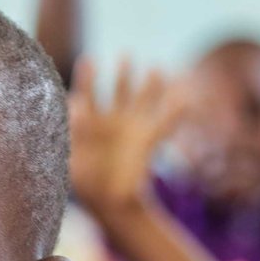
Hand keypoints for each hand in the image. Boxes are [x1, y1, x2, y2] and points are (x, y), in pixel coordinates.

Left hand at [67, 57, 182, 221]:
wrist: (109, 203)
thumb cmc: (85, 181)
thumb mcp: (72, 157)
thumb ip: (72, 134)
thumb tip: (74, 108)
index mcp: (89, 122)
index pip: (88, 94)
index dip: (88, 78)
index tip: (88, 61)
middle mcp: (112, 120)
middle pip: (119, 91)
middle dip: (124, 75)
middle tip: (125, 56)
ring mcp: (132, 128)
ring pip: (144, 100)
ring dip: (150, 85)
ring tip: (156, 69)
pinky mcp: (148, 141)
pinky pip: (164, 123)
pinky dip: (176, 111)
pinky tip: (187, 98)